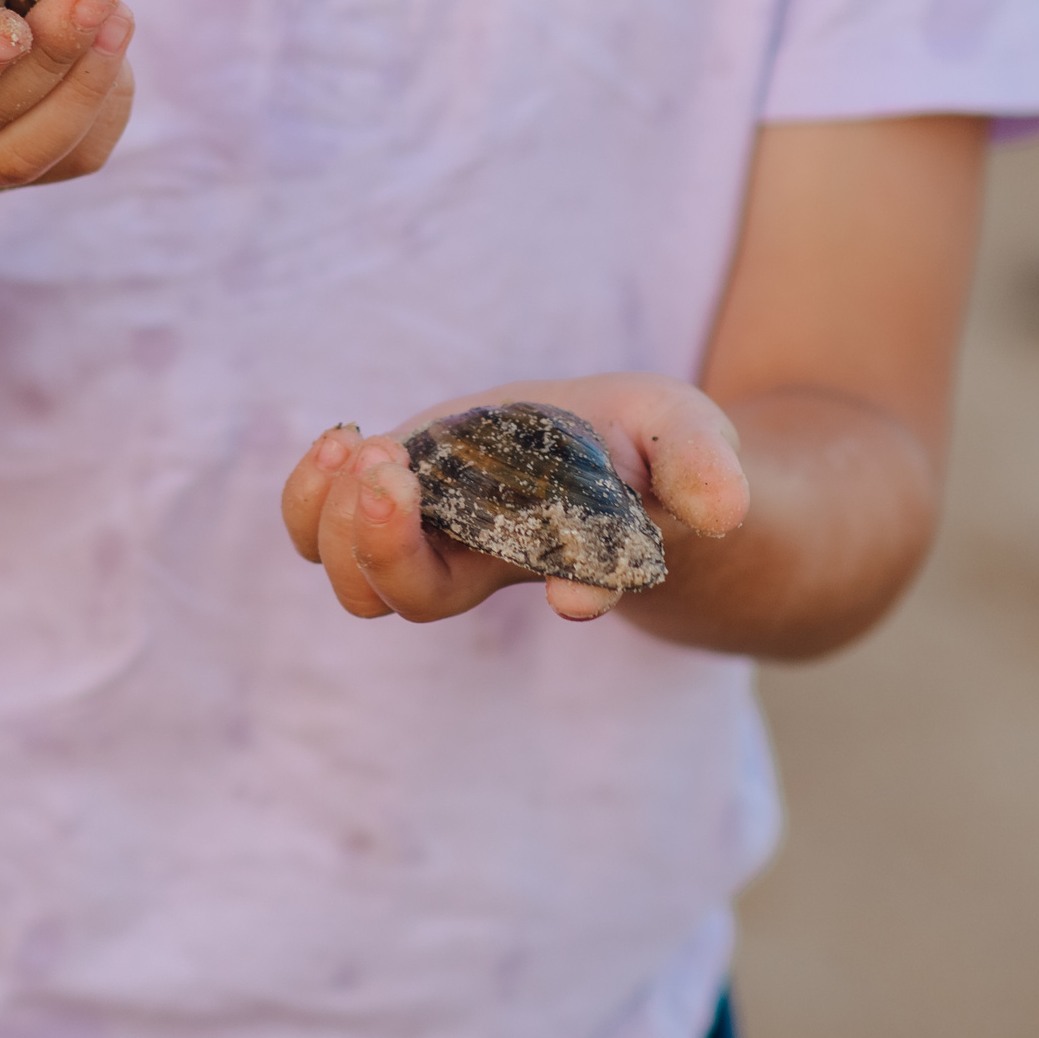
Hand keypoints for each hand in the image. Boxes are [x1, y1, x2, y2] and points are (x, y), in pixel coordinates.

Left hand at [280, 374, 750, 623]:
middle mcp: (489, 563)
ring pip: (355, 576)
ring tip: (363, 449)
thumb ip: (705, 469)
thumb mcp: (692, 439)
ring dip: (338, 518)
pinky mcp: (396, 495)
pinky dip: (313, 496)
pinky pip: (323, 526)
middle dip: (387, 544)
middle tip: (393, 470)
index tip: (572, 588)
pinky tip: (341, 441)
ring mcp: (433, 535)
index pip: (573, 588)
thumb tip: (724, 511)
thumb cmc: (655, 455)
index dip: (574, 588)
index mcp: (571, 558)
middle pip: (413, 598)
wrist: (608, 450)